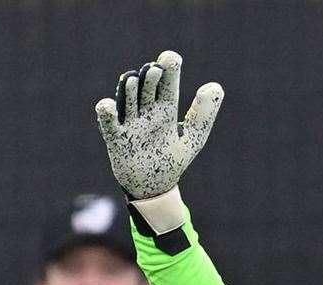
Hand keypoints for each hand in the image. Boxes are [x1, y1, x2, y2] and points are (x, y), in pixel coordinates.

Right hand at [95, 50, 222, 200]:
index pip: (167, 85)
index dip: (168, 70)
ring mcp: (130, 124)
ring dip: (128, 91)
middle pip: (146, 89)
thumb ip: (204, 115)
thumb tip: (215, 86)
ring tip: (132, 79)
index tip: (171, 58)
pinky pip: (108, 124)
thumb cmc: (171, 161)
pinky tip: (107, 105)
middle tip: (155, 69)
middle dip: (150, 79)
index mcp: (165, 110)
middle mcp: (146, 112)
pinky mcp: (116, 140)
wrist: (153, 188)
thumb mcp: (193, 138)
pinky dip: (106, 114)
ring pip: (127, 102)